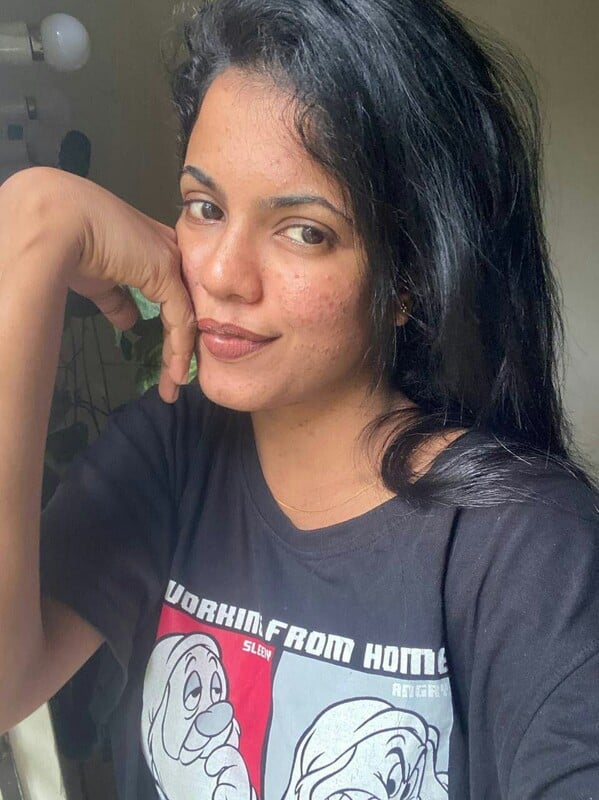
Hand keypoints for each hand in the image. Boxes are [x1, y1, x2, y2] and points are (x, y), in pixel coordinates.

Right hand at [7, 167, 195, 401]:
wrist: (55, 223)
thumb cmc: (68, 244)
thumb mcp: (97, 279)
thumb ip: (116, 299)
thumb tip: (129, 321)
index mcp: (152, 249)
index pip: (172, 296)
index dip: (170, 329)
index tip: (166, 360)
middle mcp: (169, 252)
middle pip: (184, 307)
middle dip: (179, 347)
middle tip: (176, 380)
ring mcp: (171, 261)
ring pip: (184, 316)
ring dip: (179, 356)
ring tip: (174, 386)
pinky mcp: (167, 273)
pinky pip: (181, 319)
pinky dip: (178, 349)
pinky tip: (177, 373)